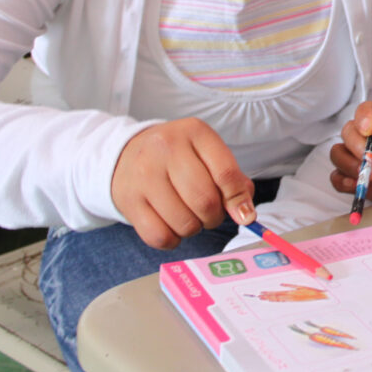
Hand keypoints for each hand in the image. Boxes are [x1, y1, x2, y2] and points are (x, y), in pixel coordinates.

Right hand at [111, 117, 254, 248]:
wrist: (125, 154)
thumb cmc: (177, 157)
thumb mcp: (207, 153)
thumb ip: (232, 179)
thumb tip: (245, 213)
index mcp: (194, 132)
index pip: (226, 173)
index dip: (238, 200)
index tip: (245, 215)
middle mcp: (166, 149)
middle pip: (205, 200)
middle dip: (215, 217)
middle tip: (210, 214)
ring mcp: (144, 175)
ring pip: (184, 222)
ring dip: (194, 228)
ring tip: (189, 216)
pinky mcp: (129, 200)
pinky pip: (160, 236)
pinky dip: (173, 239)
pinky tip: (172, 226)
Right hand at [329, 103, 371, 202]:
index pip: (365, 112)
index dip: (363, 118)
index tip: (370, 129)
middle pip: (348, 133)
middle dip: (357, 145)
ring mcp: (369, 163)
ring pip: (339, 155)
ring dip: (350, 164)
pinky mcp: (366, 184)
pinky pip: (340, 180)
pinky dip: (343, 181)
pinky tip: (358, 185)